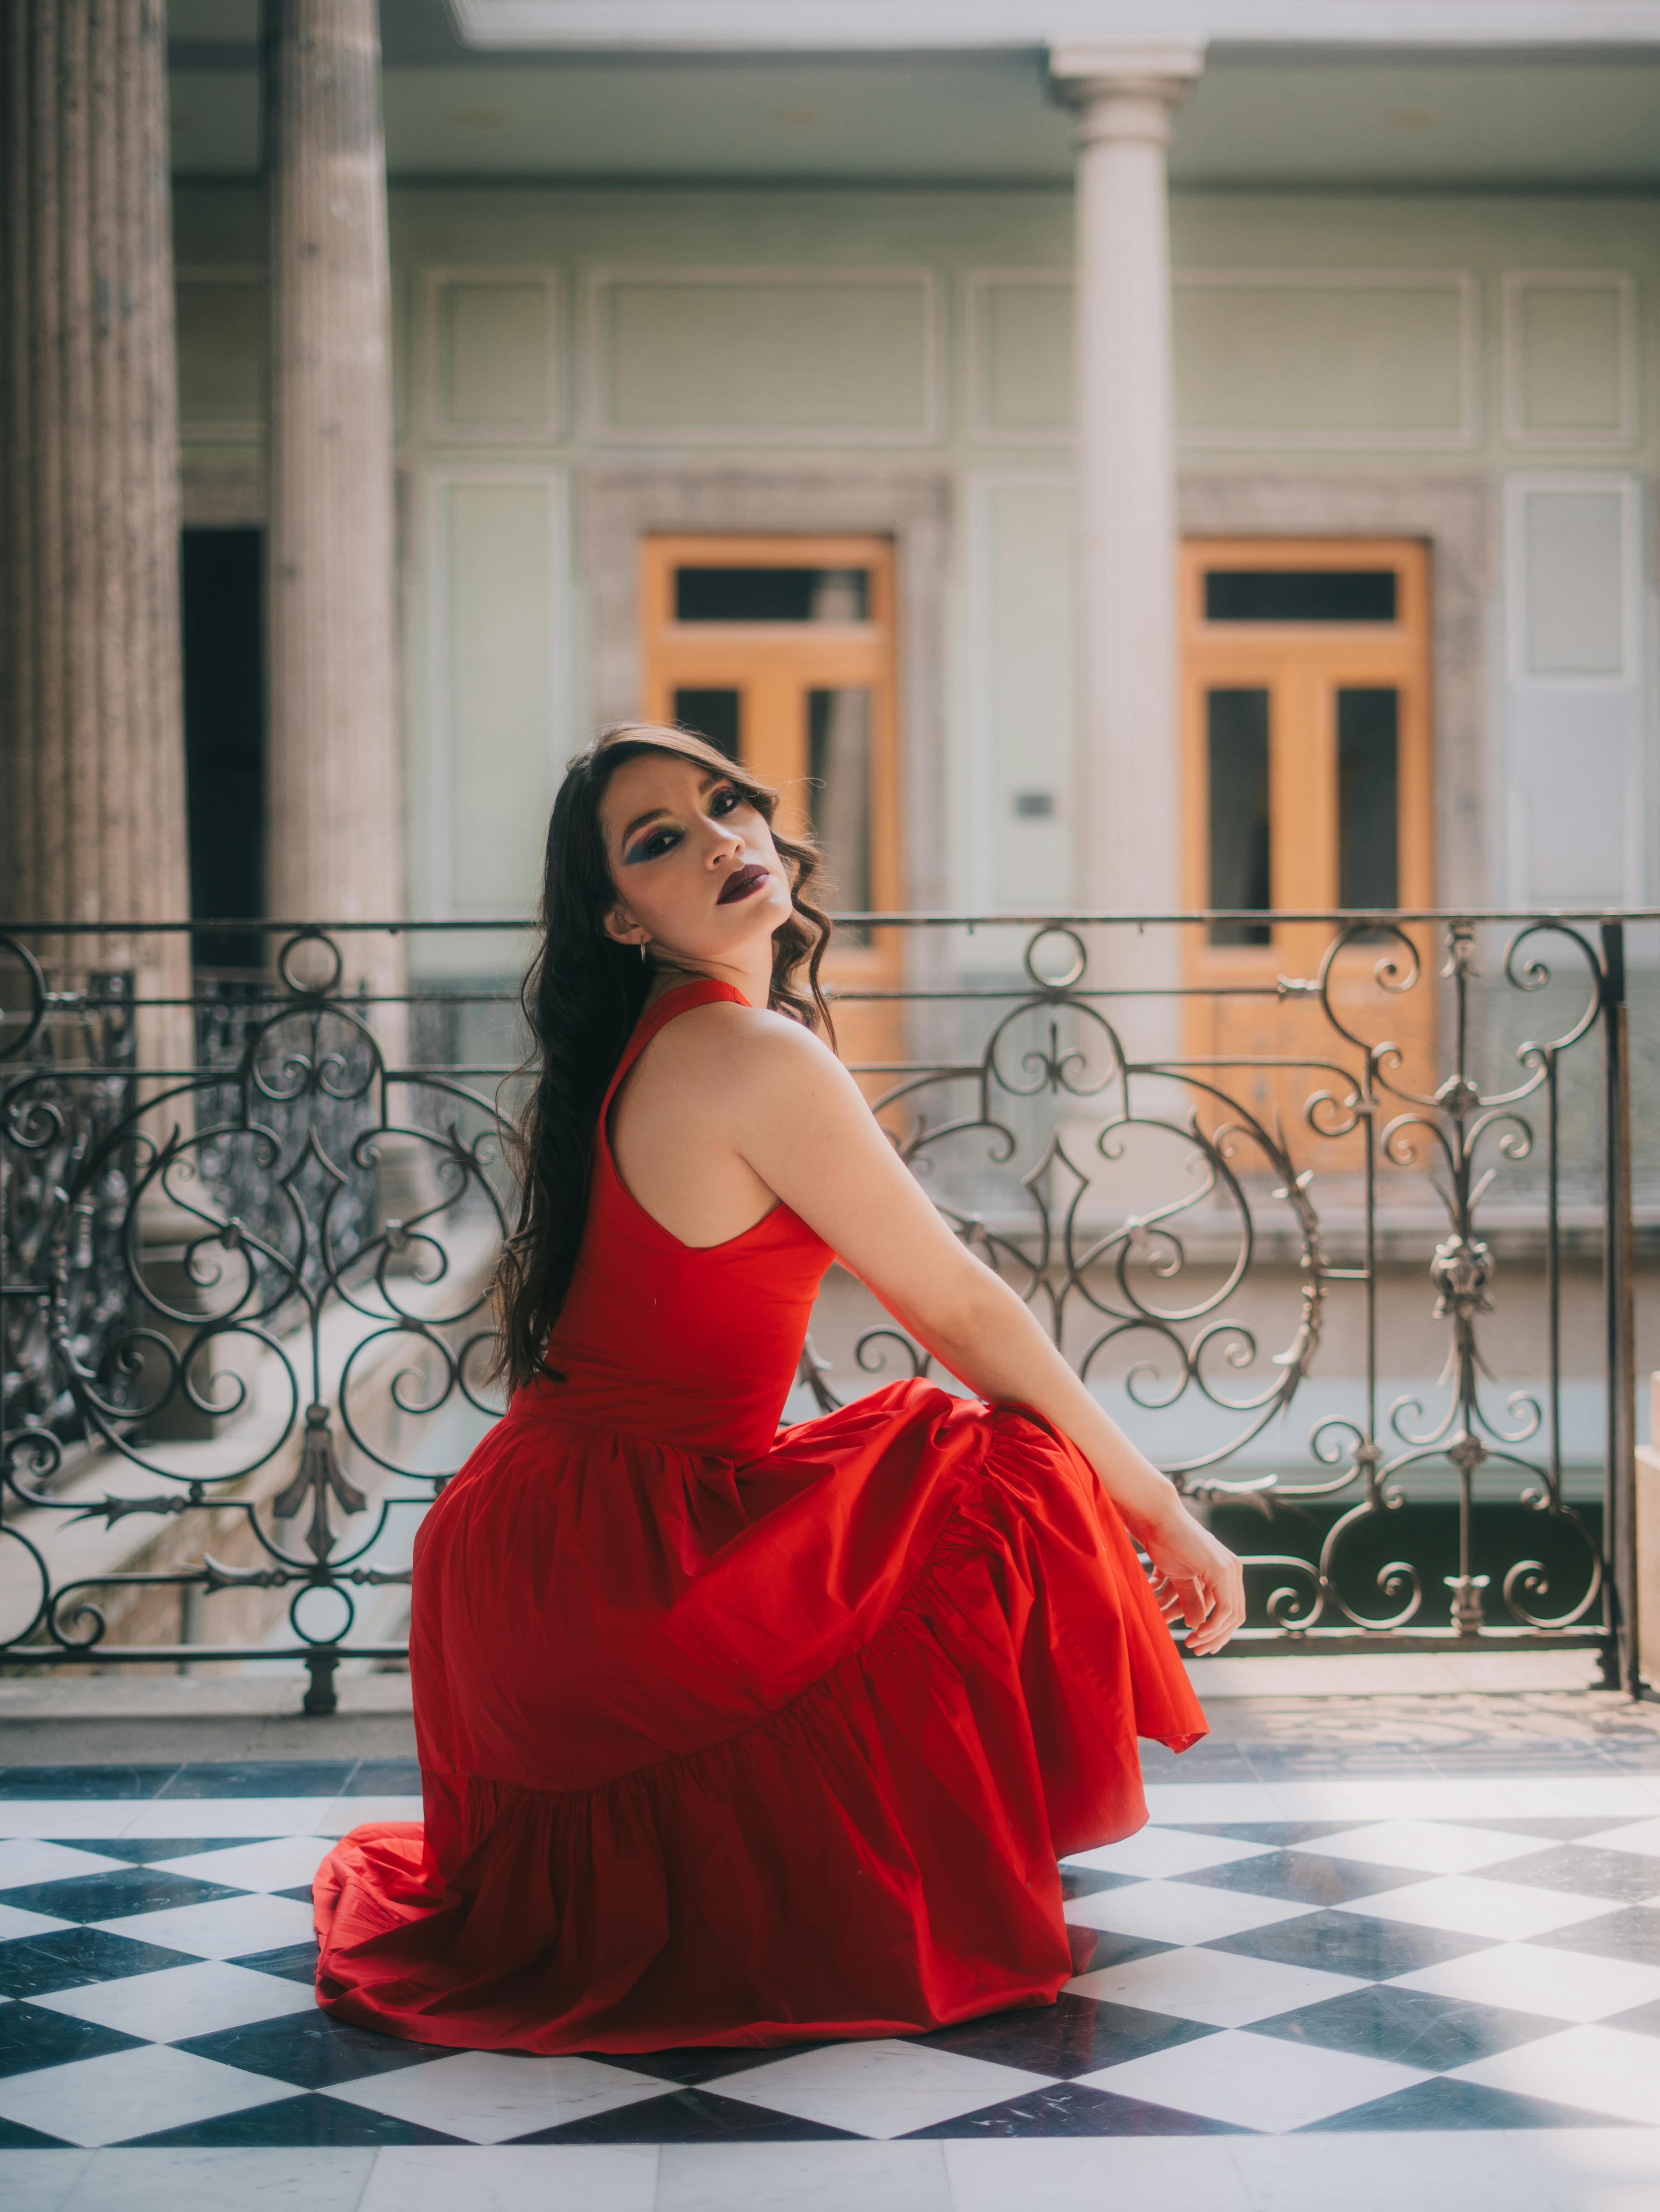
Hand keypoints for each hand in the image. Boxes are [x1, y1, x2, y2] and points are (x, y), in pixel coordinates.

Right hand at [1140, 1499, 1245, 1657]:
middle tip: (1198, 1650)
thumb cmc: (1165, 1542)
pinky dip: (1213, 1626)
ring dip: (1213, 1635)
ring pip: (1232, 1616)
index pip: (1232, 1610)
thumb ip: (1192, 1599)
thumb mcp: (1181, 1578)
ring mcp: (1230, 1569)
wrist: (1158, 1518)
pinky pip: (1225, 1609)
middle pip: (1236, 1616)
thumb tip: (1199, 1626)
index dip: (1218, 1632)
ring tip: (1193, 1644)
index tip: (1199, 1645)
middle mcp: (1234, 1569)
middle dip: (1217, 1638)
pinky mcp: (1221, 1570)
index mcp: (1227, 1570)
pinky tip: (1197, 1633)